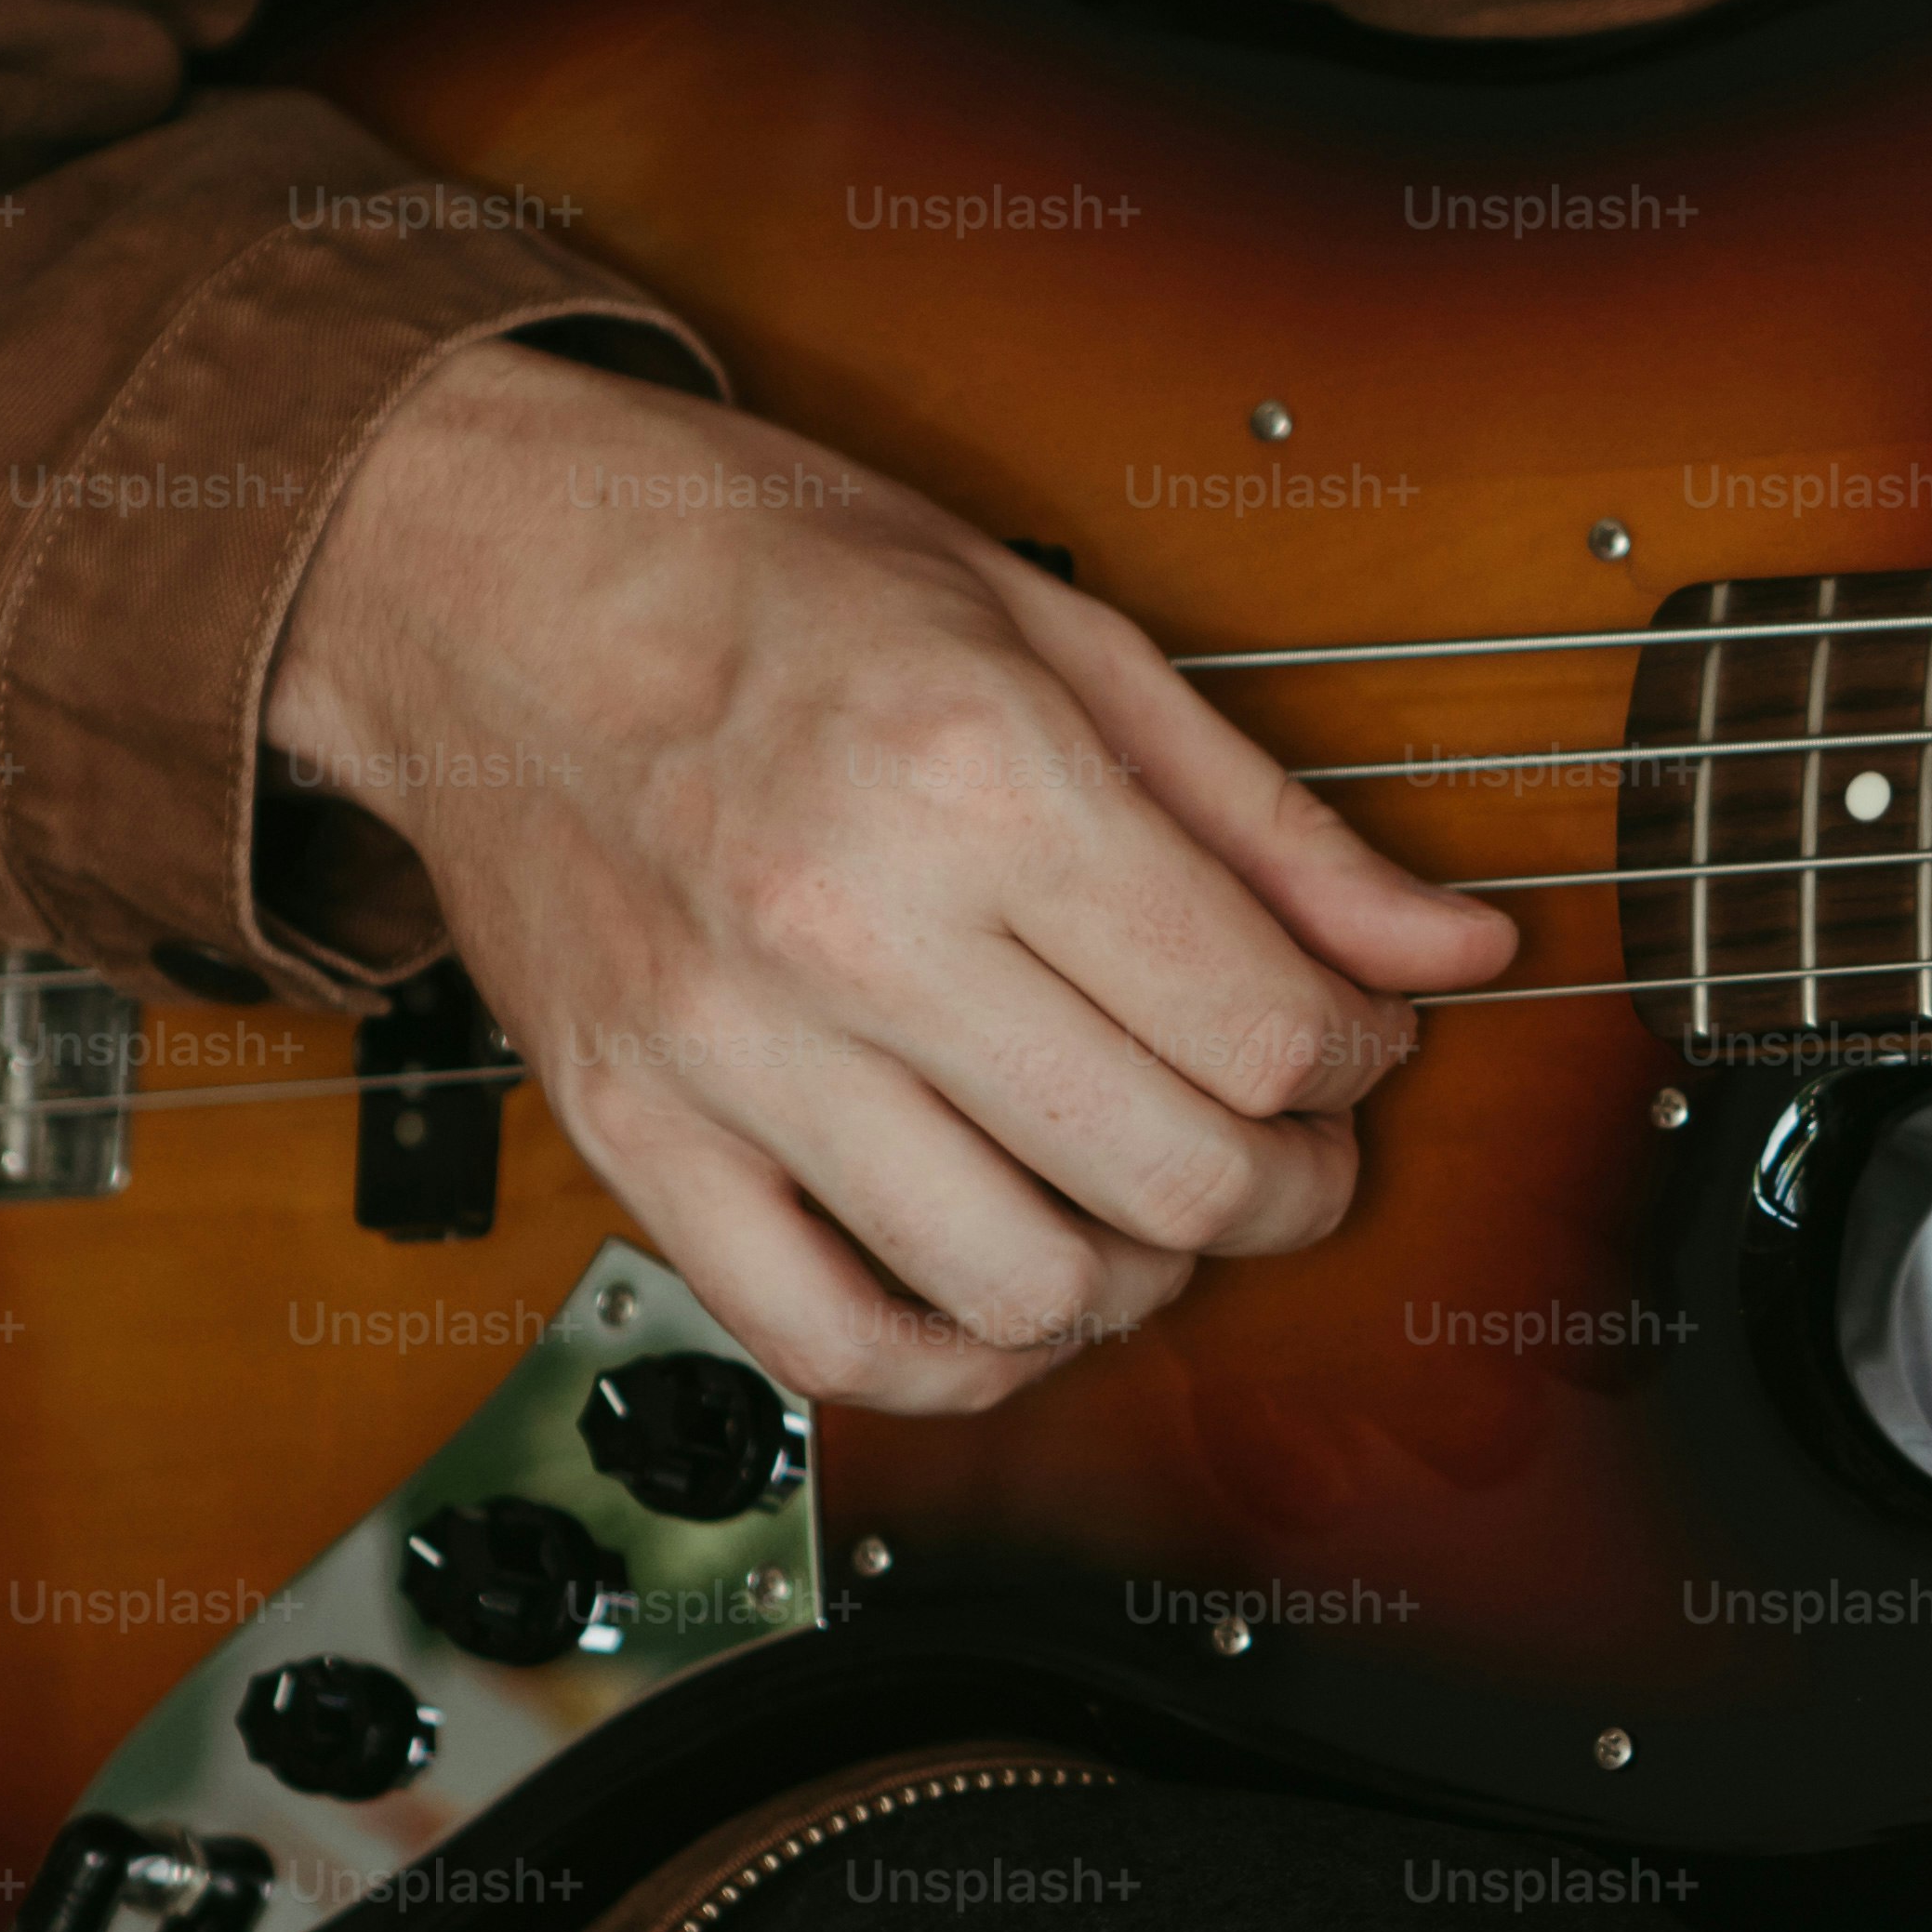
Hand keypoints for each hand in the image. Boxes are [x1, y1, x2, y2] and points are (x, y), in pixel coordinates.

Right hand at [266, 339, 1514, 1409]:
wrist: (481, 576)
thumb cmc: (765, 573)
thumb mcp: (1058, 631)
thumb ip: (1268, 822)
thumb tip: (1450, 950)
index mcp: (978, 776)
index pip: (1264, 1028)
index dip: (1357, 1064)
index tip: (1353, 1043)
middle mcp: (853, 927)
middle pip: (1172, 1175)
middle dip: (1288, 1189)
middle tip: (1290, 1145)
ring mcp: (732, 1049)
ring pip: (1024, 1286)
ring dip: (1138, 1280)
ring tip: (1148, 1203)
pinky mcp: (634, 1132)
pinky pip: (827, 1341)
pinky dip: (956, 1357)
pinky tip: (1008, 1287)